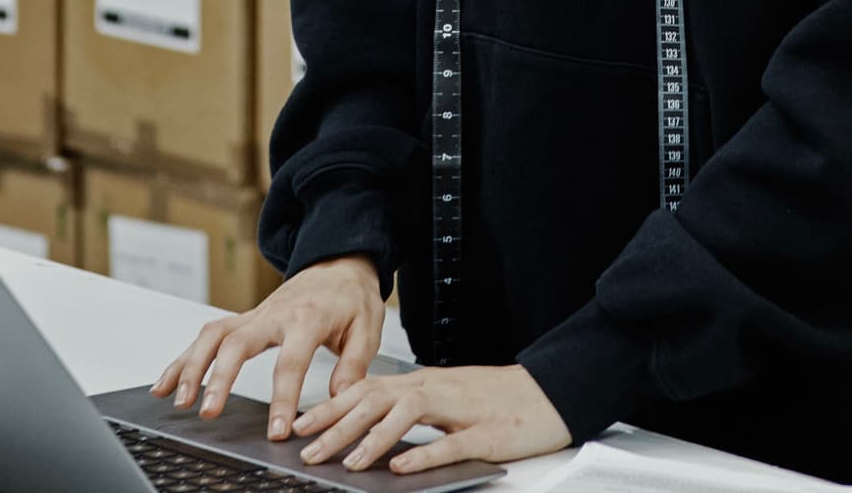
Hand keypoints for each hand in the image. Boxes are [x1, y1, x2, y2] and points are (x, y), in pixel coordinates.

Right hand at [150, 254, 383, 440]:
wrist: (338, 263)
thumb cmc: (352, 297)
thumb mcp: (368, 326)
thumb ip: (354, 364)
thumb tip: (339, 398)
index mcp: (307, 318)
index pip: (291, 361)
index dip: (283, 397)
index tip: (275, 428)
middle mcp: (274, 314)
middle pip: (238, 343)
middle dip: (219, 378)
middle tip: (209, 412)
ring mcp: (254, 314)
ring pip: (213, 335)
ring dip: (192, 366)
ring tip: (179, 401)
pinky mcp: (243, 319)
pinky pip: (208, 335)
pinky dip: (184, 358)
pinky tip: (166, 383)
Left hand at [293, 364, 571, 475]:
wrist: (550, 393)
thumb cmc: (499, 401)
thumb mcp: (447, 404)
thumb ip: (412, 412)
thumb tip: (372, 429)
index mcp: (425, 384)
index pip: (368, 391)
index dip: (332, 407)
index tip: (300, 424)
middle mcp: (436, 390)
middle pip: (378, 401)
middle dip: (338, 426)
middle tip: (307, 450)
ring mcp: (461, 411)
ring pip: (407, 416)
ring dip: (373, 438)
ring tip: (348, 462)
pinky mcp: (485, 433)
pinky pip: (450, 443)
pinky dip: (423, 453)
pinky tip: (401, 466)